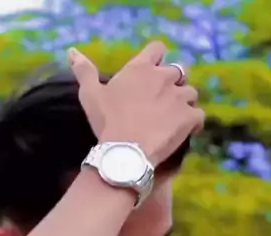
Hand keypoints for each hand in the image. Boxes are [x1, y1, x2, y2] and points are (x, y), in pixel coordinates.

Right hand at [67, 41, 203, 166]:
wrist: (124, 153)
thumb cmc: (106, 123)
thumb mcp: (90, 95)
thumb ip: (84, 71)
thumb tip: (72, 52)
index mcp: (141, 69)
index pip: (158, 48)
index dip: (158, 59)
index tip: (153, 72)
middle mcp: (163, 78)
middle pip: (178, 71)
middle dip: (173, 84)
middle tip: (162, 102)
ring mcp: (179, 97)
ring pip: (191, 93)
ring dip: (184, 103)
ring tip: (173, 119)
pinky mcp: (189, 117)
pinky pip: (199, 116)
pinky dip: (194, 123)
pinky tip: (186, 132)